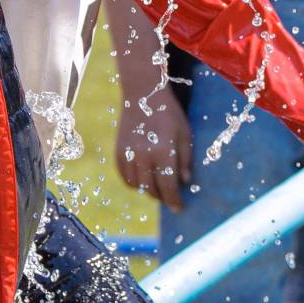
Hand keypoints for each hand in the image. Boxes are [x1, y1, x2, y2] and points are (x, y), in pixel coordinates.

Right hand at [116, 86, 192, 211]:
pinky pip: (124, 176)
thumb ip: (185, 160)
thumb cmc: (169, 113)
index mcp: (163, 151)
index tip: (179, 209)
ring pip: (137, 185)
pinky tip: (142, 180)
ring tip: (157, 189)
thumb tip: (184, 182)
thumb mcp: (184, 135)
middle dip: (162, 197)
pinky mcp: (118, 151)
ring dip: (148, 191)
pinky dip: (133, 183)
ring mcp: (128, 154)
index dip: (174, 200)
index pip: (168, 186)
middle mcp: (143, 156)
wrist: (142, 93)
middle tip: (170, 199)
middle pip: (152, 189)